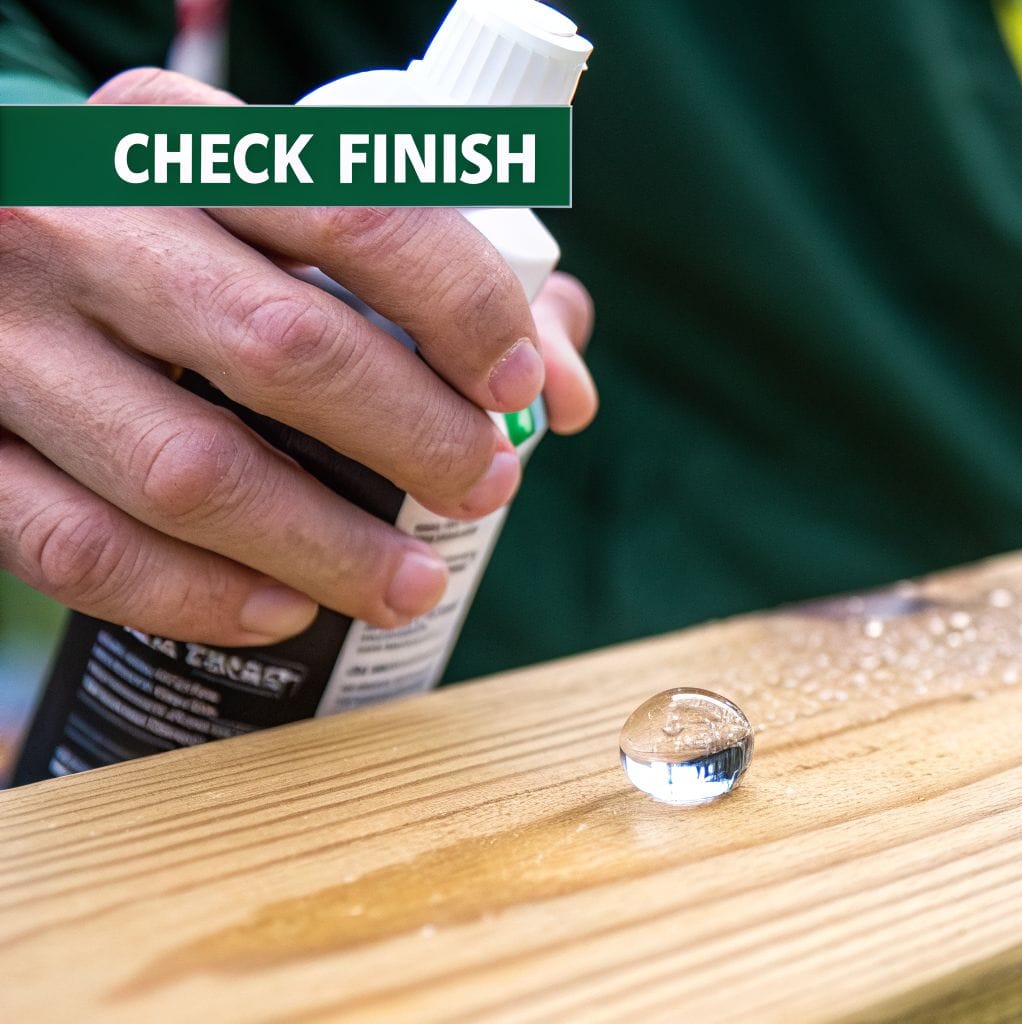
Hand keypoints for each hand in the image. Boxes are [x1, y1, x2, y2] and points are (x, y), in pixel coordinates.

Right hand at [0, 68, 597, 646]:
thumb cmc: (173, 239)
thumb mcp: (275, 207)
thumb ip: (436, 273)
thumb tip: (563, 393)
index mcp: (169, 137)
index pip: (354, 205)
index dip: (460, 307)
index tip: (519, 385)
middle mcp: (70, 224)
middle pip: (283, 348)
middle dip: (417, 438)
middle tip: (488, 484)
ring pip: (189, 472)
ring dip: (329, 548)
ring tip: (415, 582)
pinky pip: (81, 549)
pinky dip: (198, 597)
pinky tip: (282, 612)